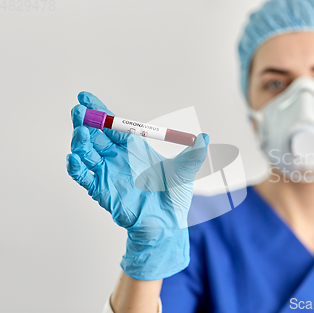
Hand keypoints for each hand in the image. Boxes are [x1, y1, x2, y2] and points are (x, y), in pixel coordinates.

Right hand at [66, 91, 208, 279]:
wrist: (167, 223)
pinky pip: (83, 176)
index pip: (112, 124)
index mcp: (134, 147)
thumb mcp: (187, 170)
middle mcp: (117, 157)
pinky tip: (74, 158)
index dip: (99, 110)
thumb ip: (194, 154)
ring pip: (86, 152)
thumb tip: (205, 137)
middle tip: (78, 111)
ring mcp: (107, 173)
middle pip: (95, 134)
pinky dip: (75, 167)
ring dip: (80, 142)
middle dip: (85, 121)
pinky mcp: (100, 190)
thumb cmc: (175, 196)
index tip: (85, 97)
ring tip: (81, 133)